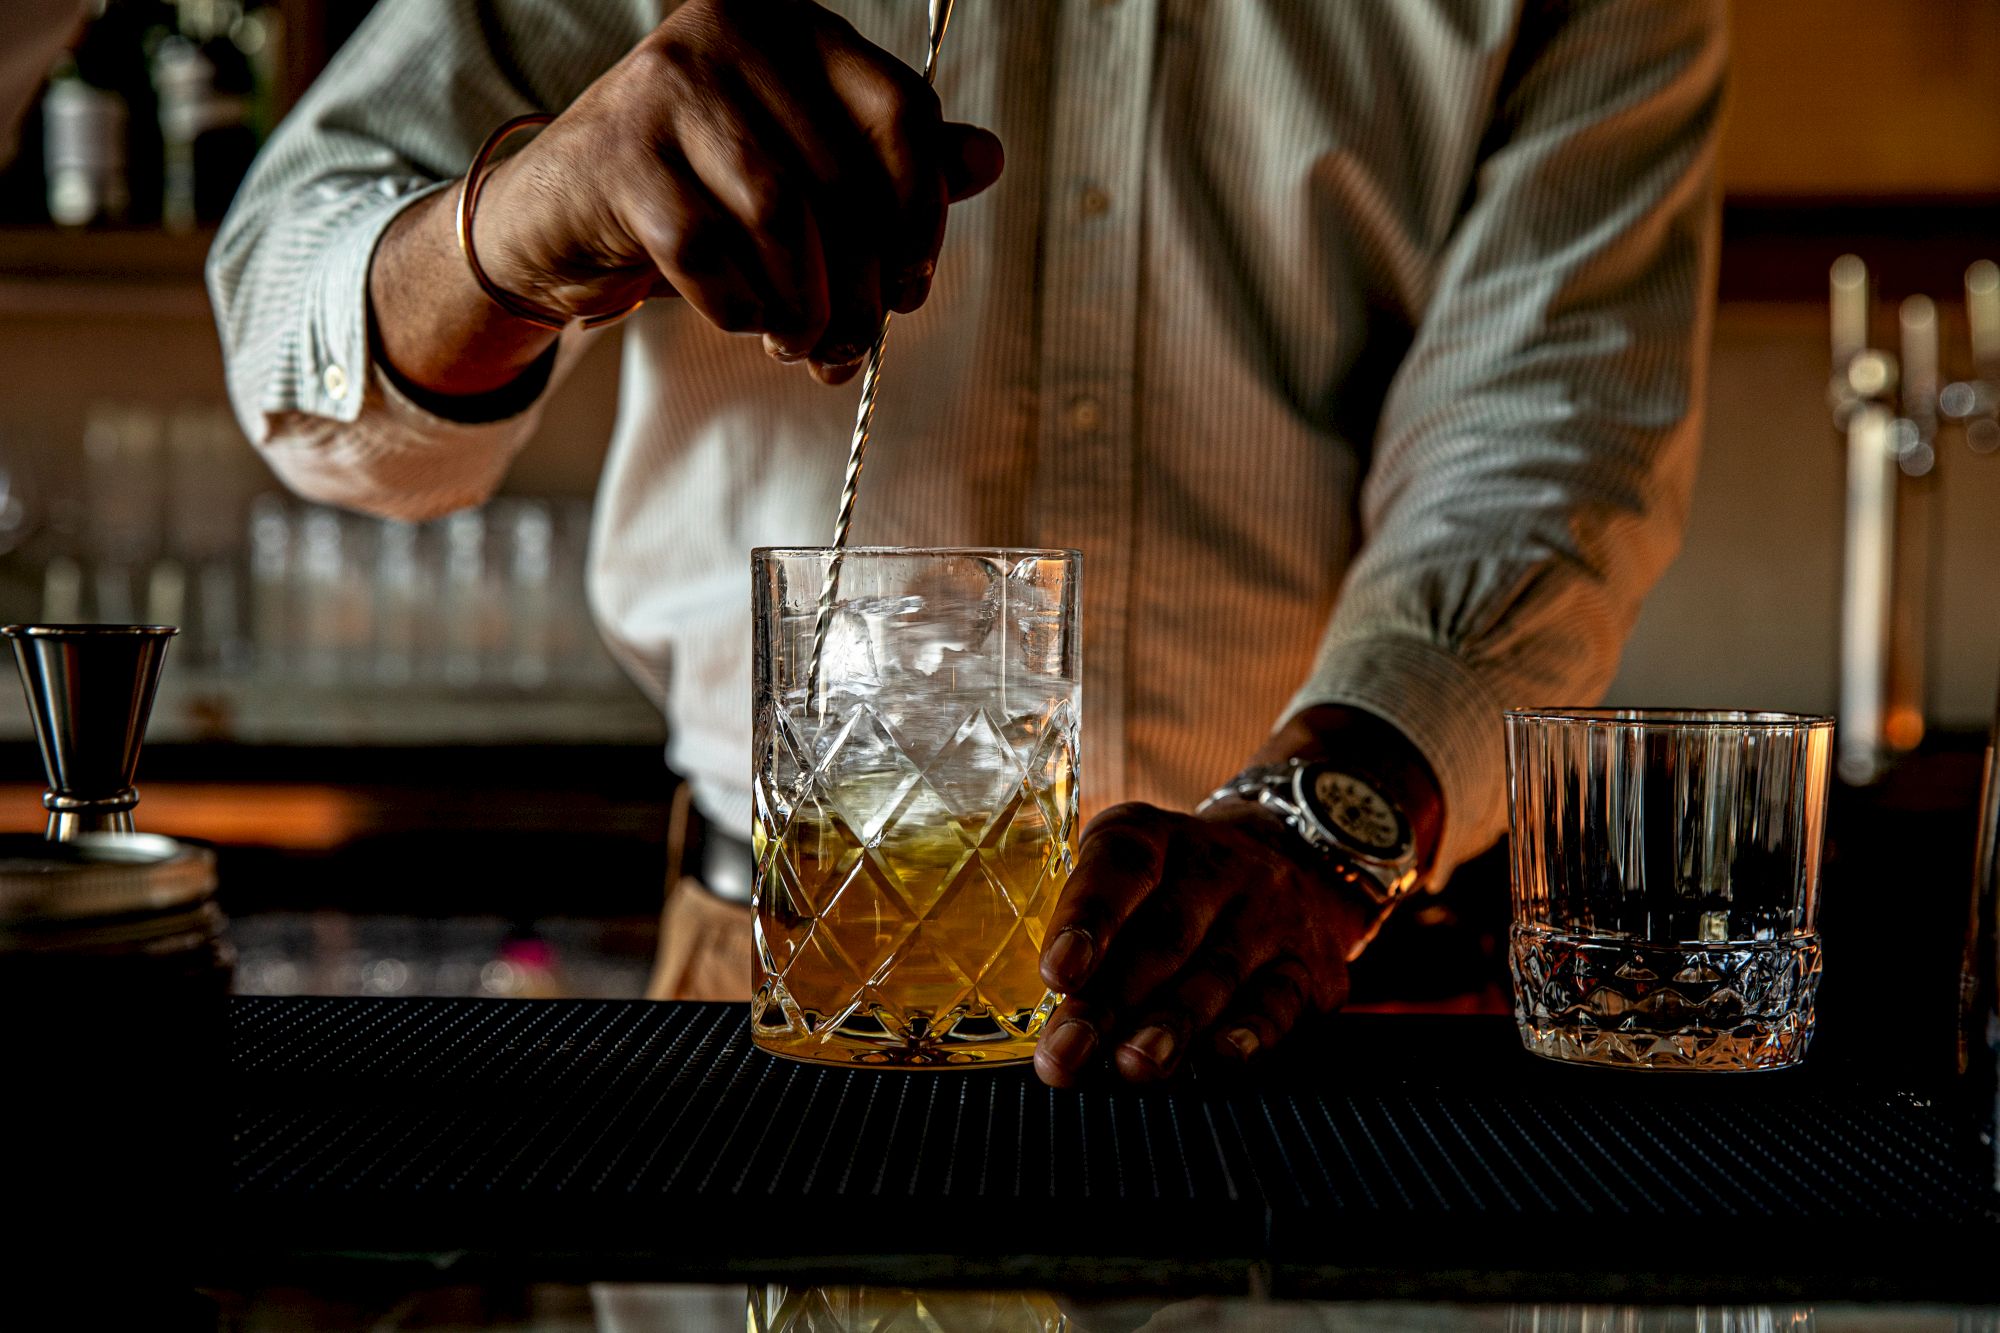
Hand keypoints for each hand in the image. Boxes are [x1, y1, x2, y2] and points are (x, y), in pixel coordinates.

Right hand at [474, 0, 1002, 383]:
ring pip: (782, 215)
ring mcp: (668, 87)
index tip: (910, 287)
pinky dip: (740, 305)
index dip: (923, 212)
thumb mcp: (800, 172)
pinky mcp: (618, 156)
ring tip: (805, 346)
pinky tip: (748, 322)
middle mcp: (732, 35)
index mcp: (793, 29)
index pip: (900, 113)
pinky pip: (708, 252)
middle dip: (862, 285)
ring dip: (806, 303)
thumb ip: (888, 163)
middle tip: (855, 347)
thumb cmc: (697, 194)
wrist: (557, 217)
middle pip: (844, 178)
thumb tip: (987, 158)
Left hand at [1032, 705, 1443, 1086]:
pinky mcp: (1310, 965)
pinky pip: (1280, 1000)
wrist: (1292, 861)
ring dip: (1172, 1027)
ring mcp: (1270, 914)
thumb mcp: (1127, 876)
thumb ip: (1083, 927)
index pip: (1120, 867)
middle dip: (1109, 1002)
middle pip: (1162, 937)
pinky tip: (1221, 1060)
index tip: (1057, 974)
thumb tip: (1036, 1015)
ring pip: (1218, 973)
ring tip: (1133, 1067)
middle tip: (1067, 1054)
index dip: (1087, 919)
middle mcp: (1217, 866)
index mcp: (1153, 837)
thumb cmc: (1173, 890)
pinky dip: (1251, 1034)